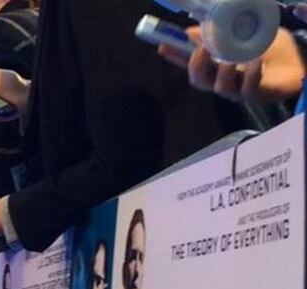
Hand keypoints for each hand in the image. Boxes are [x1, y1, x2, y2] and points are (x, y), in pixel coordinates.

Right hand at [159, 27, 303, 103]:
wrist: (296, 62)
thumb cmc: (269, 49)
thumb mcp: (243, 35)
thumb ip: (220, 32)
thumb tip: (194, 28)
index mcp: (216, 66)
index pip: (188, 63)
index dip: (174, 56)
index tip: (162, 46)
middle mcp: (222, 80)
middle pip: (199, 80)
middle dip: (196, 65)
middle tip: (202, 48)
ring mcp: (237, 89)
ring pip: (219, 87)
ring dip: (223, 70)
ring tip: (231, 57)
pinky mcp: (255, 94)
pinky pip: (248, 87)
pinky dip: (251, 73)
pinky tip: (257, 61)